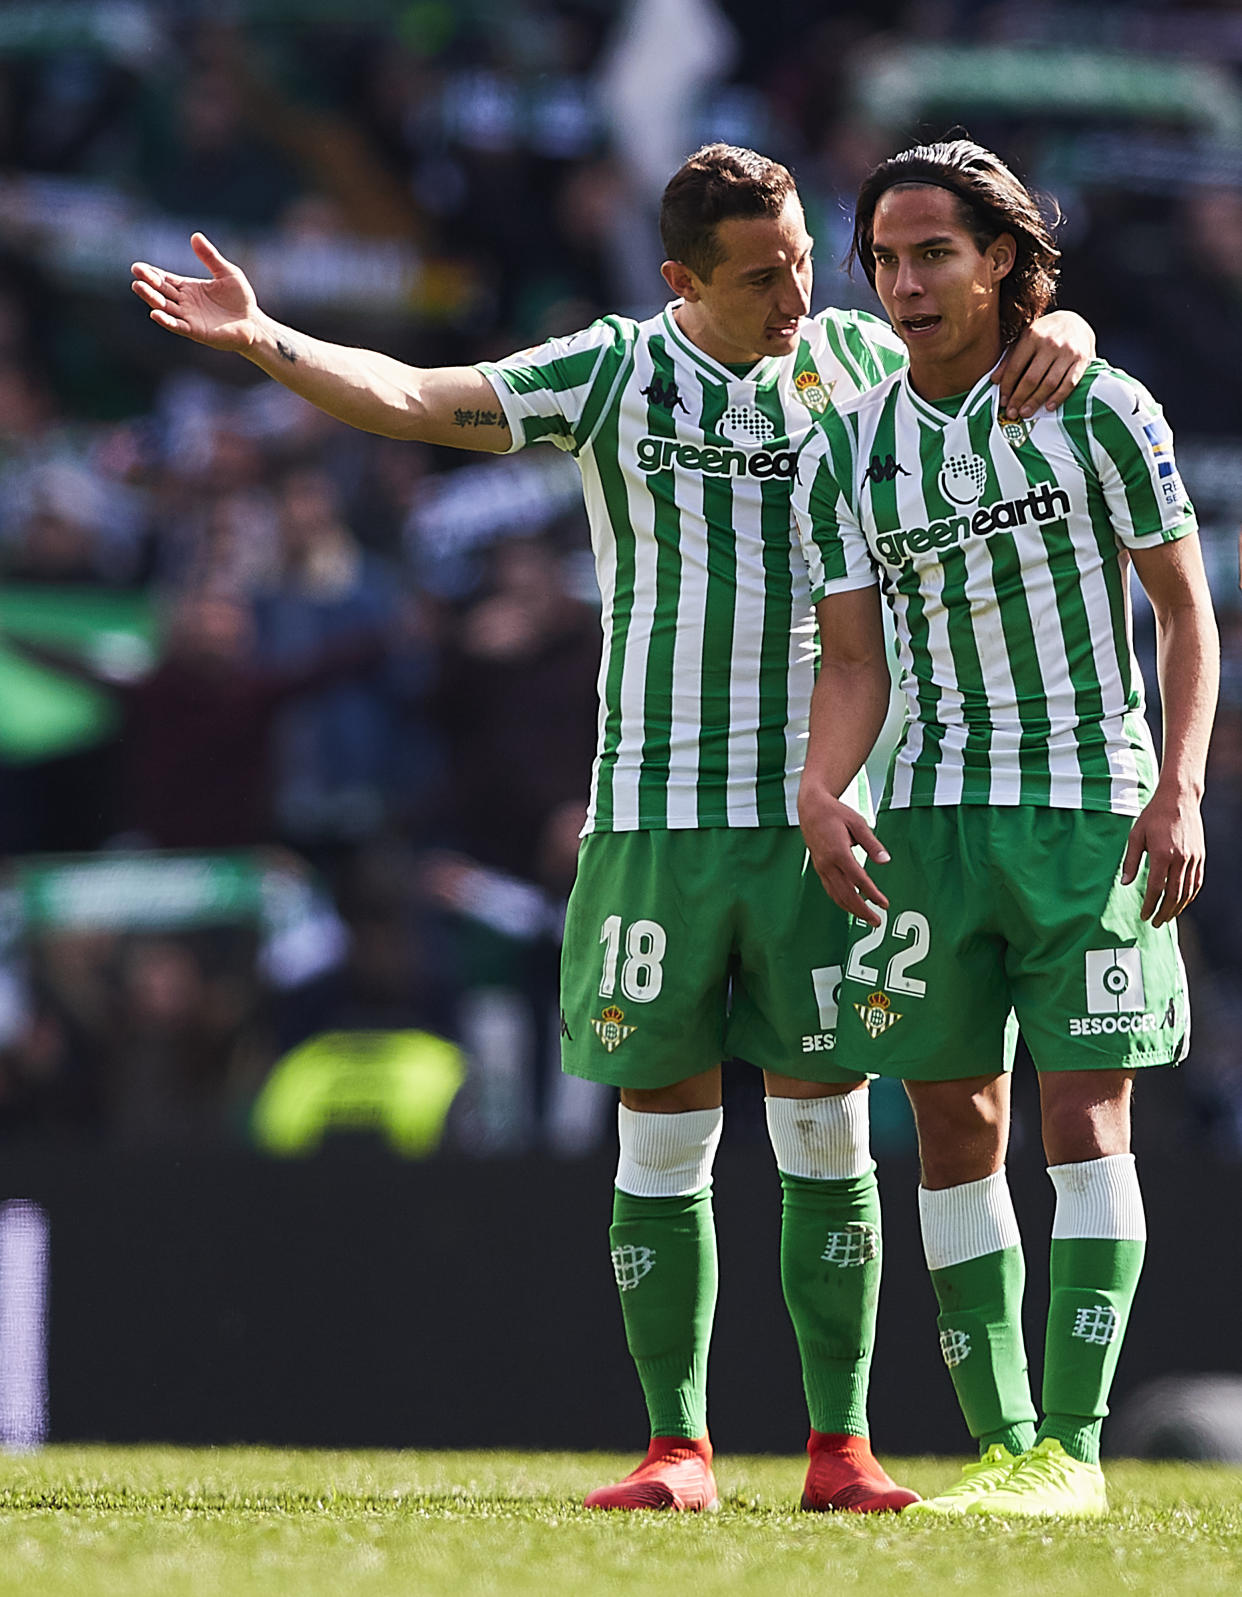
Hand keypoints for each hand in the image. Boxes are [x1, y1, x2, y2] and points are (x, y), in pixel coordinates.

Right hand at [131, 234, 259, 351]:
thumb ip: (210, 257)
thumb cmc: (240, 298)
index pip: (164, 279)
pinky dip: (166, 321)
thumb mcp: (227, 272)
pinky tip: (155, 314)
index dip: (151, 273)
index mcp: (188, 287)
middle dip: (148, 283)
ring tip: (139, 287)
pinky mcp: (196, 331)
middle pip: (161, 291)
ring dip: (152, 298)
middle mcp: (184, 302)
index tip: (138, 267)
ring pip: (165, 307)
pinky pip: (178, 326)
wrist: (253, 323)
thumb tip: (195, 236)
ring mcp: (189, 317)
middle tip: (137, 274)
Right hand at [798, 789, 889, 925]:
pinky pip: (830, 890)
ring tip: (867, 917)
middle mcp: (827, 863)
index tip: (884, 904)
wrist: (811, 808)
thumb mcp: (858, 823)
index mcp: (838, 852)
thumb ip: (872, 844)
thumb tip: (885, 860)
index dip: (872, 894)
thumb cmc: (835, 813)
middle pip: (846, 894)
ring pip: (836, 895)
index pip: (858, 880)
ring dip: (852, 909)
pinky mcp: (819, 868)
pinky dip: (841, 901)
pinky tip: (851, 905)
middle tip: (877, 921)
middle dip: (862, 910)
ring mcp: (821, 867)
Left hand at [992, 309, 1094, 419]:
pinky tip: (1048, 407)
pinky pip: (1069, 383)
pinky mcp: (1082, 359)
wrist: (1075, 322)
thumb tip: (994, 380)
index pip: (1015, 367)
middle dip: (1019, 398)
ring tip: (1026, 413)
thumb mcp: (1024, 340)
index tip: (1003, 401)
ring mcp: (1067, 352)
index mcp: (1032, 335)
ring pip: (1049, 383)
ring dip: (1036, 401)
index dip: (1007, 387)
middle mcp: (1050, 343)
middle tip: (1012, 413)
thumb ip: (1009, 359)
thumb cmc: (1045, 334)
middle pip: (1031, 378)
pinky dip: (1058, 397)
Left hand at [1121, 790, 1205, 926]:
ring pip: (1187, 891)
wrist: (1179, 799)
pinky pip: (1197, 882)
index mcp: (1162, 854)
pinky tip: (1182, 902)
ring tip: (1168, 917)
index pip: (1156, 888)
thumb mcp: (1135, 836)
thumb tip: (1126, 883)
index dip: (1150, 905)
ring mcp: (1193, 858)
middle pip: (1174, 894)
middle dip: (1164, 912)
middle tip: (1155, 923)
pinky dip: (1190, 895)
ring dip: (1178, 907)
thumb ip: (1131, 861)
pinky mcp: (1200, 856)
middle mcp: (1181, 859)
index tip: (1143, 915)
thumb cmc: (1153, 816)